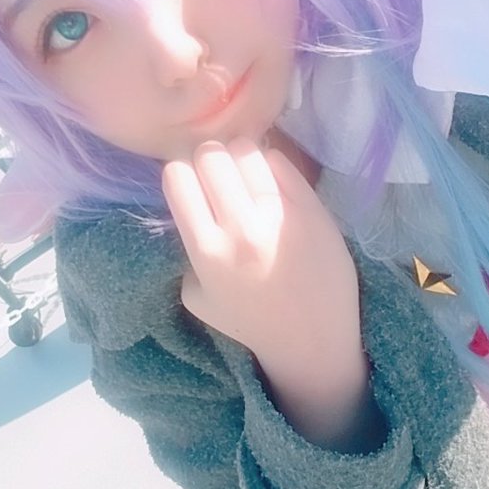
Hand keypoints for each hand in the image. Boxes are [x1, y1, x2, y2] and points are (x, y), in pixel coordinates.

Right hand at [162, 138, 381, 449]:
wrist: (312, 338)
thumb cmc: (250, 320)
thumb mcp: (197, 295)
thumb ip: (186, 249)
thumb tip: (189, 201)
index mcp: (206, 251)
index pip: (177, 177)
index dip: (181, 174)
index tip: (191, 184)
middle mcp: (240, 229)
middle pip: (210, 155)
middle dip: (209, 160)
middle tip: (218, 177)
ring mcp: (278, 216)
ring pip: (246, 151)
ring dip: (240, 158)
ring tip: (246, 177)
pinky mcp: (311, 209)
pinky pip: (280, 162)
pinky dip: (270, 166)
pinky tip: (270, 184)